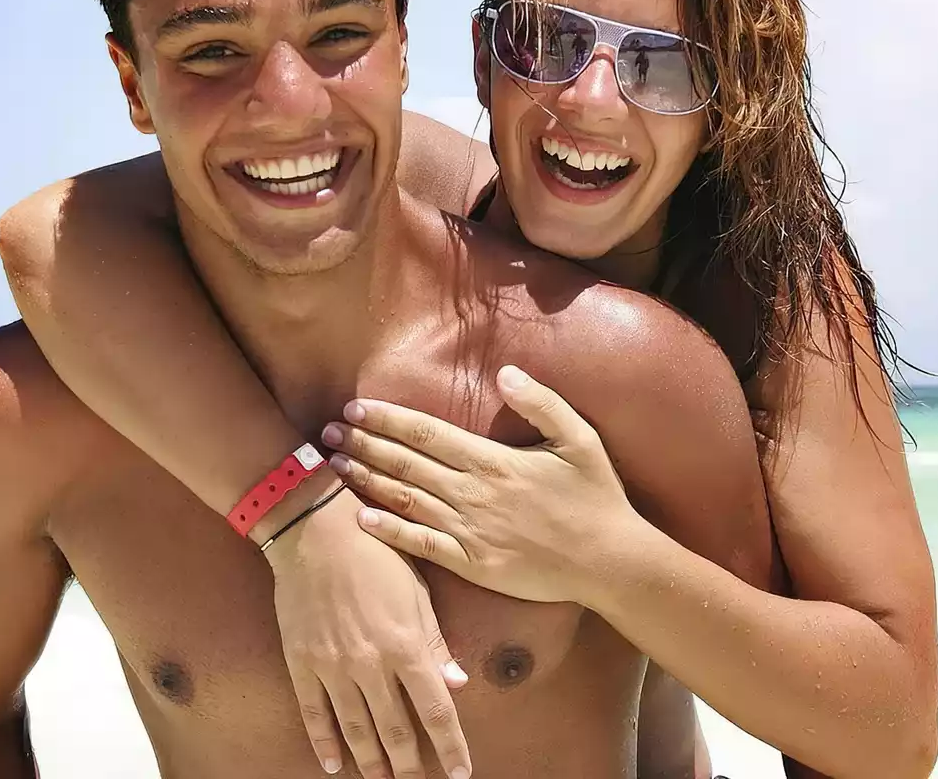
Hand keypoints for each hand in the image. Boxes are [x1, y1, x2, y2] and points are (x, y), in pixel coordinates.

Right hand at [264, 487, 473, 778]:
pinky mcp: (302, 661)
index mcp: (406, 645)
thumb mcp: (417, 591)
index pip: (436, 710)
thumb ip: (436, 642)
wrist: (315, 530)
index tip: (459, 773)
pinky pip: (314, 712)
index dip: (450, 747)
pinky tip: (333, 764)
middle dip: (409, 765)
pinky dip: (324, 742)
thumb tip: (457, 684)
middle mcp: (371, 664)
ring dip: (371, 762)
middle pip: (396, 730)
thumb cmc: (377, 552)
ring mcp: (333, 666)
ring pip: (356, 729)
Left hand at [324, 365, 640, 605]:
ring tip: (335, 467)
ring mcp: (470, 531)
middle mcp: (473, 493)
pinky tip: (362, 518)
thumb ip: (542, 403)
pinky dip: (389, 531)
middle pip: (406, 463)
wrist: (609, 560)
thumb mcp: (580, 437)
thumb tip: (505, 373)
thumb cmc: (596, 496)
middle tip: (327, 433)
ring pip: (405, 500)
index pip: (427, 433)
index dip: (387, 420)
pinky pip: (422, 545)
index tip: (356, 409)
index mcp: (493, 460)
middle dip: (363, 445)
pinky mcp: (472, 564)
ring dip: (367, 481)